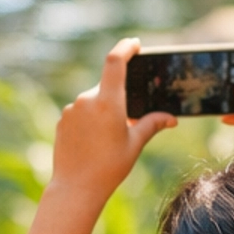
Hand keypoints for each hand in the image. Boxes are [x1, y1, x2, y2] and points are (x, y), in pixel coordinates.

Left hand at [50, 39, 173, 200]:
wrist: (76, 188)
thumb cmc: (110, 167)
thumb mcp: (135, 144)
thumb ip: (152, 124)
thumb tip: (171, 118)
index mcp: (108, 102)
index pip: (116, 61)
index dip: (126, 48)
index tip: (134, 45)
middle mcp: (87, 100)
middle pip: (107, 87)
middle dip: (118, 98)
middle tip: (127, 120)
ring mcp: (72, 110)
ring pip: (93, 101)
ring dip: (103, 111)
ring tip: (108, 139)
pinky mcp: (62, 120)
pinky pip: (80, 113)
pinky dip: (90, 121)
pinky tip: (93, 143)